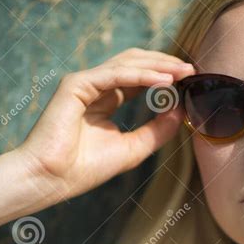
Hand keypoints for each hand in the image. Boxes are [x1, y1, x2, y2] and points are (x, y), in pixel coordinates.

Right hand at [17, 47, 194, 197]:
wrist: (51, 179)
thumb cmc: (85, 169)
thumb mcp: (133, 149)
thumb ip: (156, 130)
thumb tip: (180, 110)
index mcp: (106, 100)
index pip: (139, 79)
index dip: (166, 76)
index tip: (191, 81)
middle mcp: (95, 87)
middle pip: (135, 64)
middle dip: (165, 64)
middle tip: (192, 70)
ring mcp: (84, 83)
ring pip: (127, 64)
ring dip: (158, 66)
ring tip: (183, 72)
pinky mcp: (76, 84)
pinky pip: (115, 75)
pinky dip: (141, 76)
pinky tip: (164, 81)